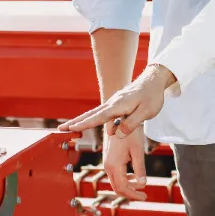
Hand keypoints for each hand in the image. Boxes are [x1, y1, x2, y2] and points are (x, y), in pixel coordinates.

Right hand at [61, 64, 175, 135]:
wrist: (154, 81)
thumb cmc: (152, 96)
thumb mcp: (146, 112)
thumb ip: (131, 123)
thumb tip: (116, 134)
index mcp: (118, 106)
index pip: (98, 117)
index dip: (84, 124)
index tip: (71, 128)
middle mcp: (112, 103)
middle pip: (91, 114)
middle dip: (76, 122)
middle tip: (60, 128)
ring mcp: (113, 103)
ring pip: (95, 113)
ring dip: (81, 119)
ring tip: (69, 127)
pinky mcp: (117, 104)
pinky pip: (102, 112)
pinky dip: (92, 117)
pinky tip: (88, 122)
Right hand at [100, 127, 148, 200]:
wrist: (118, 118)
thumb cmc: (130, 133)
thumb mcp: (138, 150)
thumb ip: (140, 168)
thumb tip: (143, 184)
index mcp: (114, 165)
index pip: (122, 188)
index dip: (134, 194)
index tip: (145, 197)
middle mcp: (107, 166)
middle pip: (117, 188)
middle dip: (130, 193)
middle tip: (144, 195)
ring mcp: (106, 163)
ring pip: (116, 182)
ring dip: (128, 186)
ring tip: (141, 187)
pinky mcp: (108, 159)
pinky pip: (115, 175)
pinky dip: (124, 179)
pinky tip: (134, 177)